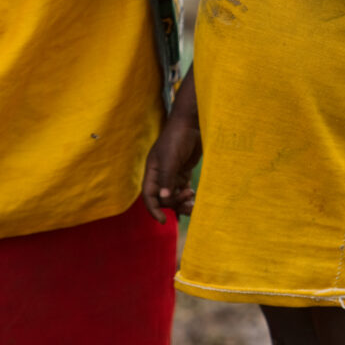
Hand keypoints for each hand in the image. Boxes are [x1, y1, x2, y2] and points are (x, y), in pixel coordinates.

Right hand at [142, 75, 201, 221]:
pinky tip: (195, 197)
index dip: (154, 209)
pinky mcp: (183, 172)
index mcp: (152, 171)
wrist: (191, 124)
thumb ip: (167, 178)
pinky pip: (183, 190)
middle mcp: (161, 175)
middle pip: (164, 198)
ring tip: (194, 203)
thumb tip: (164, 198)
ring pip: (174, 196)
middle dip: (174, 202)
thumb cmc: (177, 137)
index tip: (163, 220)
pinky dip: (188, 197)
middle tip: (189, 196)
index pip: (149, 195)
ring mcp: (172, 174)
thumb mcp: (170, 157)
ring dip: (182, 202)